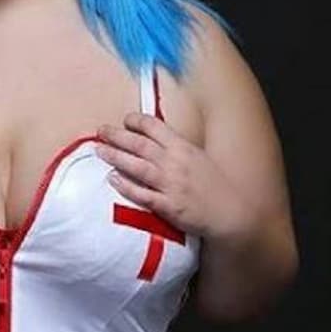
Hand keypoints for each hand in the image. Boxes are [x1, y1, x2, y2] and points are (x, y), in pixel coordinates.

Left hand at [95, 111, 250, 239]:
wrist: (230, 212)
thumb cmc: (214, 186)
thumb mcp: (198, 158)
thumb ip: (177, 148)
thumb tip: (157, 139)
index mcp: (183, 148)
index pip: (155, 128)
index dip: (136, 122)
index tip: (124, 120)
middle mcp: (175, 163)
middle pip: (140, 145)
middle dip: (118, 136)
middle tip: (101, 131)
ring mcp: (171, 184)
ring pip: (137, 167)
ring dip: (116, 157)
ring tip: (99, 150)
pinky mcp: (168, 206)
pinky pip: (142, 194)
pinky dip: (126, 186)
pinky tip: (112, 179)